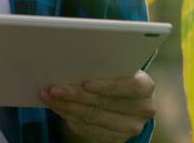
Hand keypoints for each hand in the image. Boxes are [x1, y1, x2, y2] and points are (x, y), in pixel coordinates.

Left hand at [39, 69, 154, 141]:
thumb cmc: (119, 76)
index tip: (86, 83)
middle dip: (76, 95)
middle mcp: (142, 110)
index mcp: (145, 87)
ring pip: (93, 117)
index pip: (130, 86)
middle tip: (54, 87)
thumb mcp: (119, 68)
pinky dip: (68, 115)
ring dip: (67, 106)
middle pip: (105, 103)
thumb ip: (107, 65)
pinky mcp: (115, 139)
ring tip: (48, 95)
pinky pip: (87, 129)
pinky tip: (56, 106)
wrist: (126, 101)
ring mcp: (129, 128)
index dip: (107, 85)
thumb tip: (75, 58)